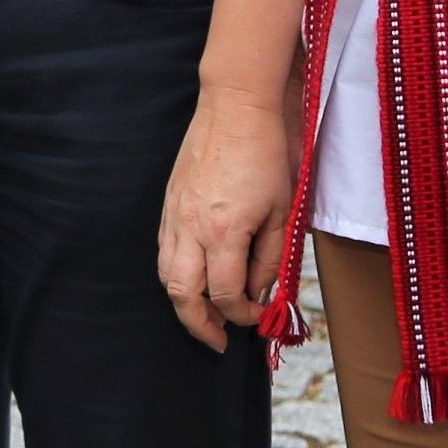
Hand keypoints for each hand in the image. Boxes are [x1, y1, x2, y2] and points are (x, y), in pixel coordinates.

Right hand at [158, 84, 297, 352]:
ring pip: (165, 274)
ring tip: (203, 315)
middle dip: (199, 325)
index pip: (227, 294)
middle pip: (182, 294)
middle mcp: (191, 227)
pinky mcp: (169, 202)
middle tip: (218, 340)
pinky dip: (175, 272)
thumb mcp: (283, 212)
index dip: (245, 315)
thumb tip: (261, 290)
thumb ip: (271, 257)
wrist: (235, 107)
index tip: (260, 317)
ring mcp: (175, 214)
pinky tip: (194, 276)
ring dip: (182, 302)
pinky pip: (164, 248)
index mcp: (224, 232)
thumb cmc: (266, 155)